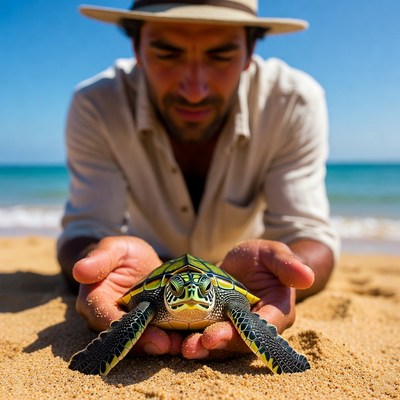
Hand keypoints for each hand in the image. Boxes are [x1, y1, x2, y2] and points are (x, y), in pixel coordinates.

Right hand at [72, 236, 182, 354]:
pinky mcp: (145, 327)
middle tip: (168, 344)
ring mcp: (127, 326)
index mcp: (93, 301)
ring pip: (139, 341)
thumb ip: (100, 258)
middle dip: (146, 342)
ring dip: (159, 345)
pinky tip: (184, 339)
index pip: (104, 320)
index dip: (125, 328)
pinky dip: (168, 340)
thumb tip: (80, 270)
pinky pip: (154, 337)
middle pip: (124, 337)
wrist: (136, 262)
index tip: (144, 332)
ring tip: (179, 344)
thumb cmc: (121, 253)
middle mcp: (106, 320)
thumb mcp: (114, 248)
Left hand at [181, 239, 314, 359]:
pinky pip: (205, 335)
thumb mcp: (273, 253)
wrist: (245, 263)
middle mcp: (256, 327)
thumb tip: (307, 277)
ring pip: (221, 344)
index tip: (222, 333)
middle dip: (219, 344)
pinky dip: (191, 338)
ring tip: (183, 346)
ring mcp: (235, 328)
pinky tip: (174, 338)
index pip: (264, 328)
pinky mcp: (216, 325)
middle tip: (196, 344)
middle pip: (240, 342)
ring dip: (202, 347)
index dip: (245, 334)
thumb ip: (286, 264)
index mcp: (276, 312)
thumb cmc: (263, 258)